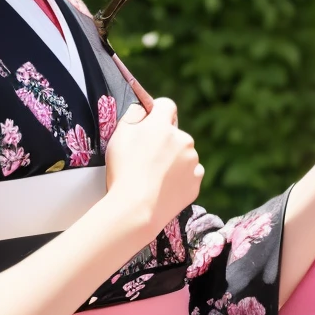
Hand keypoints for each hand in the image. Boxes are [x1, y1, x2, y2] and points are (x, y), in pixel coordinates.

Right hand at [103, 96, 202, 242]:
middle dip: (164, 141)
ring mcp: (193, 162)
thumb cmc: (124, 171)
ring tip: (153, 177)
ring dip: (172, 160)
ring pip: (183, 155)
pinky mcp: (196, 182)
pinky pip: (189, 174)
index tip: (150, 122)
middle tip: (146, 159)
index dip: (157, 112)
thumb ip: (133, 115)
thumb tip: (143, 109)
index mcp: (163, 126)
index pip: (166, 105)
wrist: (136, 208)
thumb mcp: (119, 136)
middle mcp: (184, 140)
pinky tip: (163, 187)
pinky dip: (179, 178)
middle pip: (175, 134)